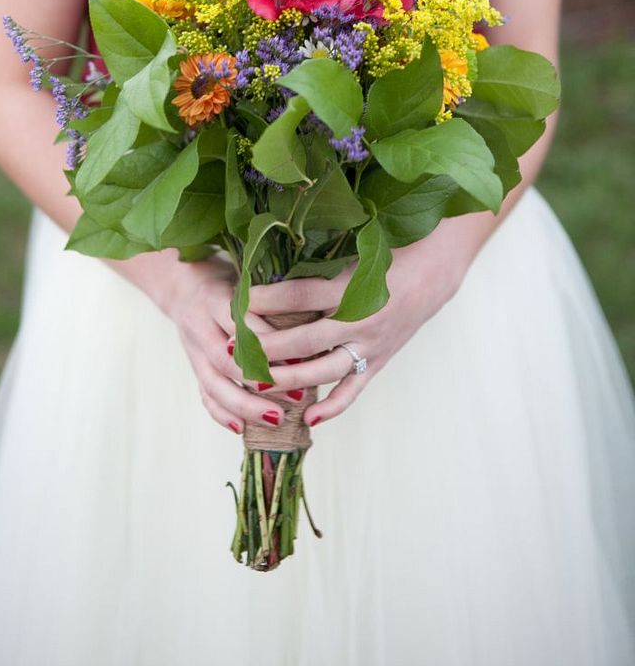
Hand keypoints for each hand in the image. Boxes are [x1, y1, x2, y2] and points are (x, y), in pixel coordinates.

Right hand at [163, 253, 304, 435]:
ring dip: (245, 405)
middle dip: (262, 382)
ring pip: (213, 384)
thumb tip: (312, 318)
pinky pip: (204, 393)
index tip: (301, 358)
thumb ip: (269, 296)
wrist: (179, 282)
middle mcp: (199, 325)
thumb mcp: (245, 277)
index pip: (241, 324)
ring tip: (277, 419)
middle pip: (226, 361)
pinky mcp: (192, 364)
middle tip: (298, 397)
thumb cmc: (226, 278)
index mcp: (215, 298)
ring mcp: (192, 348)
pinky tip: (241, 428)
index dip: (269, 343)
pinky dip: (221, 413)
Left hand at [249, 232, 468, 425]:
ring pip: (322, 372)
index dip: (264, 300)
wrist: (434, 268)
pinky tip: (308, 419)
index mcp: (350, 287)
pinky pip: (353, 390)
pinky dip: (332, 408)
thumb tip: (270, 259)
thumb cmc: (388, 250)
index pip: (297, 296)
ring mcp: (370, 345)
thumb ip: (317, 258)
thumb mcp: (353, 247)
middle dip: (264, 348)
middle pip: (303, 341)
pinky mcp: (379, 361)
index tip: (235, 299)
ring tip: (255, 383)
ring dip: (288, 380)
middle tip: (232, 350)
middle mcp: (359, 320)